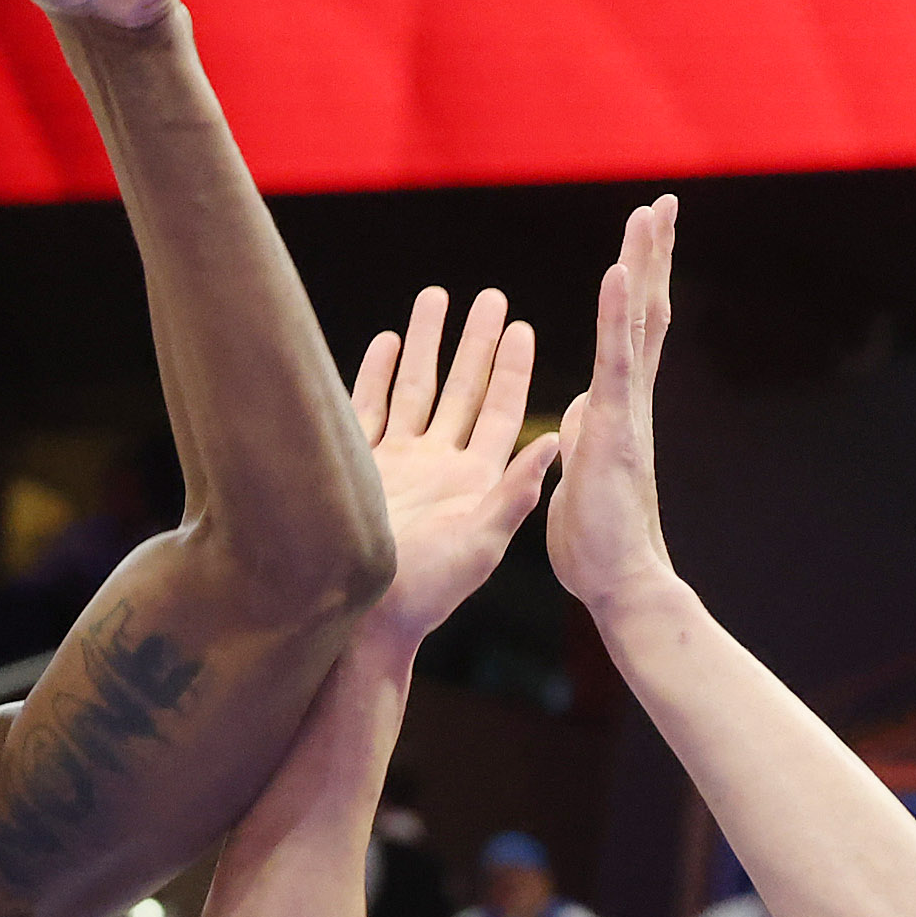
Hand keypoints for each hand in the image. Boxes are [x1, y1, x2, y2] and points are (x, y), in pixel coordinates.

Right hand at [345, 284, 559, 662]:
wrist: (365, 620)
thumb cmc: (427, 590)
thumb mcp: (481, 542)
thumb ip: (515, 492)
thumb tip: (556, 443)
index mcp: (474, 479)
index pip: (500, 410)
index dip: (511, 368)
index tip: (522, 325)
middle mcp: (438, 464)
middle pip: (461, 388)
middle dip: (475, 342)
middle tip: (490, 296)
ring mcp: (397, 464)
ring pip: (414, 388)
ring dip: (425, 344)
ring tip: (436, 297)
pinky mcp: (359, 469)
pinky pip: (367, 409)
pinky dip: (375, 373)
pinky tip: (386, 340)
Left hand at [547, 195, 683, 615]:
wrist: (618, 585)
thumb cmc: (596, 545)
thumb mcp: (575, 476)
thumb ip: (580, 437)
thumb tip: (576, 410)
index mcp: (616, 410)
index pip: (629, 335)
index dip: (634, 287)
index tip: (640, 242)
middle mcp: (628, 400)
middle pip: (643, 312)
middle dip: (651, 256)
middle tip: (660, 202)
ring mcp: (626, 410)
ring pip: (637, 323)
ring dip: (642, 265)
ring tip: (649, 212)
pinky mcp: (615, 426)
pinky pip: (616, 358)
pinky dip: (616, 312)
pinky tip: (618, 271)